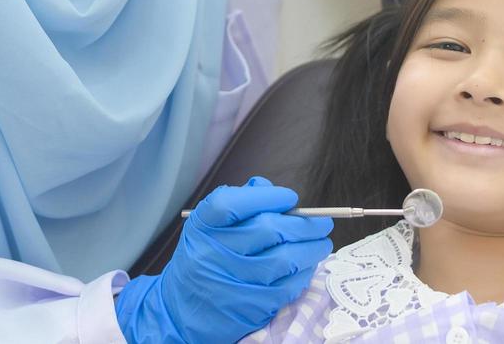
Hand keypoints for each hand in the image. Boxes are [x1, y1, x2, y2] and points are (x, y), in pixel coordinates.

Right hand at [113, 176, 332, 343]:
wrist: (180, 311)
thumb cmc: (204, 258)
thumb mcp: (208, 226)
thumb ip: (240, 202)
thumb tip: (275, 193)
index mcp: (202, 226)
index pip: (234, 203)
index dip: (268, 198)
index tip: (290, 198)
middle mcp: (214, 253)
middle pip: (267, 229)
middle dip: (304, 224)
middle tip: (322, 222)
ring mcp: (233, 282)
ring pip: (284, 259)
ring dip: (312, 248)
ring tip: (322, 242)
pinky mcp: (251, 307)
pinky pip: (287, 286)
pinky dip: (304, 273)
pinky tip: (308, 265)